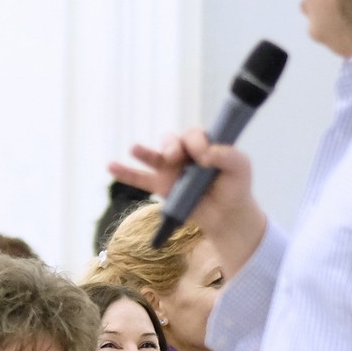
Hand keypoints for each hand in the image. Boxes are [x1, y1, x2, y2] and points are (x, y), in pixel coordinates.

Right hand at [108, 128, 266, 265]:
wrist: (227, 216)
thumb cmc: (235, 187)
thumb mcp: (240, 168)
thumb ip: (229, 155)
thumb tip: (206, 154)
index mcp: (204, 144)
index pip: (193, 134)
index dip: (196, 141)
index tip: (205, 157)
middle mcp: (185, 153)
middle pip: (171, 140)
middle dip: (171, 145)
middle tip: (175, 157)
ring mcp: (171, 170)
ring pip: (154, 156)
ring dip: (144, 152)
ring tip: (135, 149)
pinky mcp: (161, 187)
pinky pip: (139, 178)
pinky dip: (124, 172)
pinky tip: (111, 166)